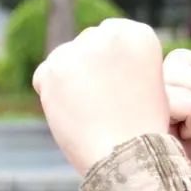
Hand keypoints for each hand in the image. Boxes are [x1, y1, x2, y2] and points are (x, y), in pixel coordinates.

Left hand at [32, 19, 169, 174]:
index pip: (112, 35)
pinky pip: (44, 76)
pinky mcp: (54, 68)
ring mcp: (81, 49)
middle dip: (90, 68)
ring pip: (65, 58)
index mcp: (139, 34)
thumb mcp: (146, 79)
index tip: (119, 88)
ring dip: (71, 80)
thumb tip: (88, 53)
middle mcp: (111, 33)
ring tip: (90, 110)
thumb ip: (122, 59)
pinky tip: (74, 113)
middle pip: (88, 43)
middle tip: (103, 104)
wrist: (127, 157)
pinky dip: (51, 94)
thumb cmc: (140, 127)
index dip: (112, 65)